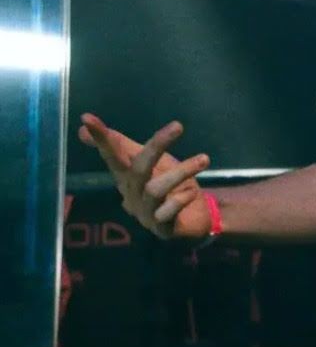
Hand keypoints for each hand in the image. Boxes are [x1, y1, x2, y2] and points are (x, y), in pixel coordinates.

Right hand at [78, 114, 212, 240]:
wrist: (195, 218)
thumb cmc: (170, 186)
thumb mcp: (150, 161)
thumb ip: (122, 145)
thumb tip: (82, 126)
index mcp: (127, 177)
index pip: (111, 155)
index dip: (101, 138)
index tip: (87, 118)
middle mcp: (132, 194)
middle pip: (138, 168)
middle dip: (157, 145)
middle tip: (178, 126)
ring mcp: (145, 213)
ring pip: (155, 189)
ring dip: (180, 172)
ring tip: (203, 159)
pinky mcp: (162, 228)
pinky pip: (168, 212)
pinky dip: (182, 199)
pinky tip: (193, 192)